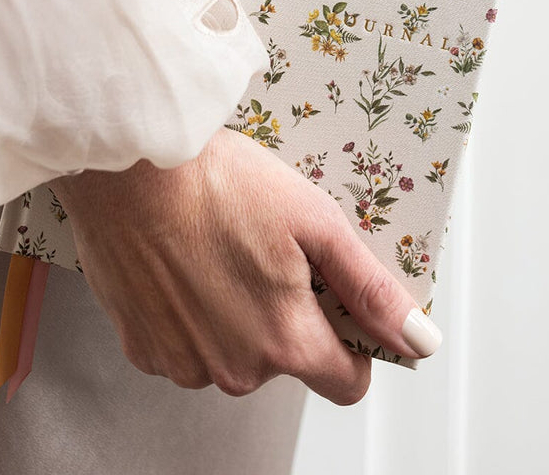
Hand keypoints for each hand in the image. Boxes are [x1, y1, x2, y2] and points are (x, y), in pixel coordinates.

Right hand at [46, 127, 441, 404]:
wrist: (129, 165)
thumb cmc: (216, 181)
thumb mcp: (313, 221)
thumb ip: (368, 288)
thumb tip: (419, 339)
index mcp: (283, 340)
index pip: (347, 383)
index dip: (353, 344)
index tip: (337, 304)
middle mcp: (233, 368)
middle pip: (286, 361)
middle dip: (288, 316)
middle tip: (270, 253)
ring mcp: (182, 363)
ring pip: (235, 354)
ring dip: (238, 316)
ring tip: (223, 251)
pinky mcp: (142, 348)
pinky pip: (188, 346)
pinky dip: (194, 315)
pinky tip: (188, 265)